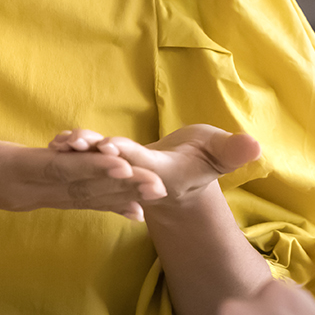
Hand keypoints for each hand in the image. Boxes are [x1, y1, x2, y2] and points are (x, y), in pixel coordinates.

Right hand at [0, 73, 165, 219]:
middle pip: (77, 188)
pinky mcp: (31, 198)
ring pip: (81, 198)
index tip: (120, 164)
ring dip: (120, 196)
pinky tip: (134, 213)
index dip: (87, 166)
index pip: (52, 168)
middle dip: (119, 185)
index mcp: (3, 168)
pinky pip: (73, 203)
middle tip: (158, 184)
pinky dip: (104, 205)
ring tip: (157, 196)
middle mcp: (22, 189)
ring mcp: (27, 197)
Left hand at [50, 125, 260, 209]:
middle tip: (77, 143)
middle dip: (95, 155)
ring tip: (63, 140)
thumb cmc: (205, 159)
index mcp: (163, 172)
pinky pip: (93, 156)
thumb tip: (255, 145)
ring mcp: (125, 170)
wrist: (185, 173)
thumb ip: (234, 152)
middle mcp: (139, 174)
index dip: (128, 155)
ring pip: (99, 162)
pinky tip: (59, 140)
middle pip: (115, 164)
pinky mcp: (115, 162)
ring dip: (81, 152)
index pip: (144, 163)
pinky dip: (79, 149)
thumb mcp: (221, 155)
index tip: (112, 147)